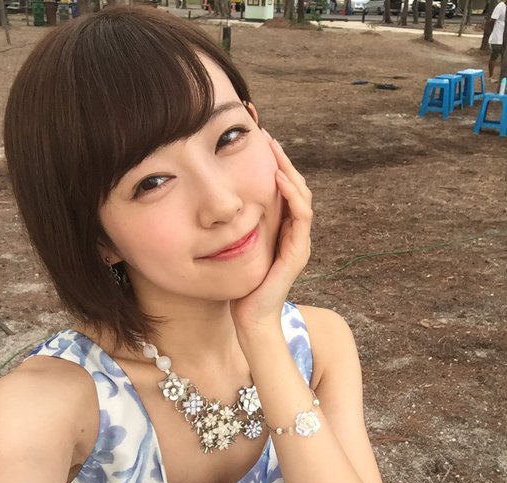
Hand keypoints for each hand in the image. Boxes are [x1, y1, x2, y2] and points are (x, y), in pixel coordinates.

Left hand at [231, 131, 312, 334]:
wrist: (250, 317)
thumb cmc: (239, 285)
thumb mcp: (233, 246)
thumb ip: (233, 226)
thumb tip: (212, 202)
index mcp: (280, 228)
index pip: (281, 187)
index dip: (272, 162)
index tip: (255, 137)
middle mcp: (292, 231)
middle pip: (294, 185)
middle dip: (280, 158)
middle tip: (264, 133)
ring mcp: (298, 241)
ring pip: (302, 196)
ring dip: (288, 170)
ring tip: (273, 149)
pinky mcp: (297, 253)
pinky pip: (301, 218)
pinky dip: (293, 197)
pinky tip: (278, 180)